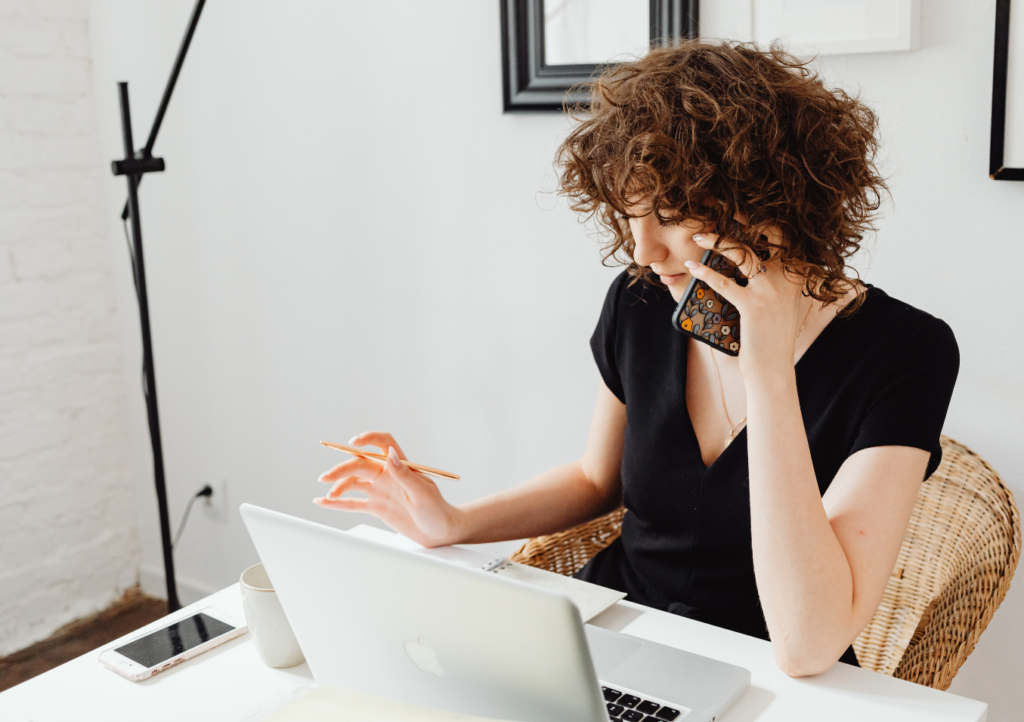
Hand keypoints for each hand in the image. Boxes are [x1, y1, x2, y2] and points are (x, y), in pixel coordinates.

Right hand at [314, 431, 462, 547]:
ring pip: (354, 482)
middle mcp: (387, 475)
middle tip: (326, 478)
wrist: (439, 531)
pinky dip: (338, 503)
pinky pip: (353, 503)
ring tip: (328, 496)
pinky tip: (323, 502)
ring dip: (338, 486)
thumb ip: (404, 474)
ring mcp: (380, 490)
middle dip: (341, 469)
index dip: (368, 439)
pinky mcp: (376, 507)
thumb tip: (388, 455)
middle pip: (360, 464)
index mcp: (400, 466)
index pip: (382, 443)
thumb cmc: (436, 509)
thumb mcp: (422, 492)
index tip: (353, 443)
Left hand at [685, 224, 810, 383]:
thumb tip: (750, 261)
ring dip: (717, 240)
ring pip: (743, 253)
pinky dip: (705, 272)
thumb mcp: (781, 306)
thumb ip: (773, 283)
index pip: (785, 237)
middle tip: (722, 207)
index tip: (744, 208)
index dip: (766, 219)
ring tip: (699, 234)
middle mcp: (789, 279)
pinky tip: (692, 267)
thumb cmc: (770, 339)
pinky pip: (725, 282)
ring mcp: (772, 292)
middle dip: (745, 217)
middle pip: (768, 234)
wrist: (773, 372)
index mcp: (797, 276)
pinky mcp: (753, 307)